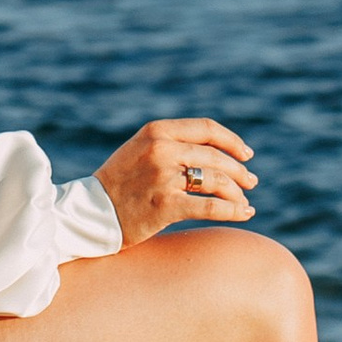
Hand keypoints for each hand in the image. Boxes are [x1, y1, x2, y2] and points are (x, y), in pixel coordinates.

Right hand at [95, 118, 256, 246]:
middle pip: (216, 157)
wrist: (89, 213)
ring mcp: (163, 177)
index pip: (206, 128)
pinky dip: (233, 210)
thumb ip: (170, 144)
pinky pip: (211, 207)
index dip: (231, 141)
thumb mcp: (140, 150)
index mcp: (156, 131)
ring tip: (245, 201)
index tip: (246, 153)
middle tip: (252, 181)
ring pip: (217, 181)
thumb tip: (215, 153)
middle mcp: (161, 149)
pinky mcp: (166, 205)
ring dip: (237, 192)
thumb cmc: (118, 184)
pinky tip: (244, 213)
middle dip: (239, 170)